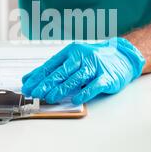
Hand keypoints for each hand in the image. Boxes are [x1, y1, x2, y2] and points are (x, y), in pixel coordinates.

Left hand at [21, 38, 144, 104]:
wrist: (122, 56)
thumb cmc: (94, 60)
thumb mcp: (72, 60)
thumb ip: (52, 69)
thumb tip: (29, 78)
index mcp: (71, 52)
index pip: (51, 65)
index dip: (38, 77)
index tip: (28, 86)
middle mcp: (82, 57)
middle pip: (61, 71)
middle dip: (46, 83)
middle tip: (36, 93)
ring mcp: (95, 66)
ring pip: (76, 78)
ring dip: (62, 89)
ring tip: (50, 97)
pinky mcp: (106, 77)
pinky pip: (94, 85)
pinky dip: (85, 93)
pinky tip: (76, 99)